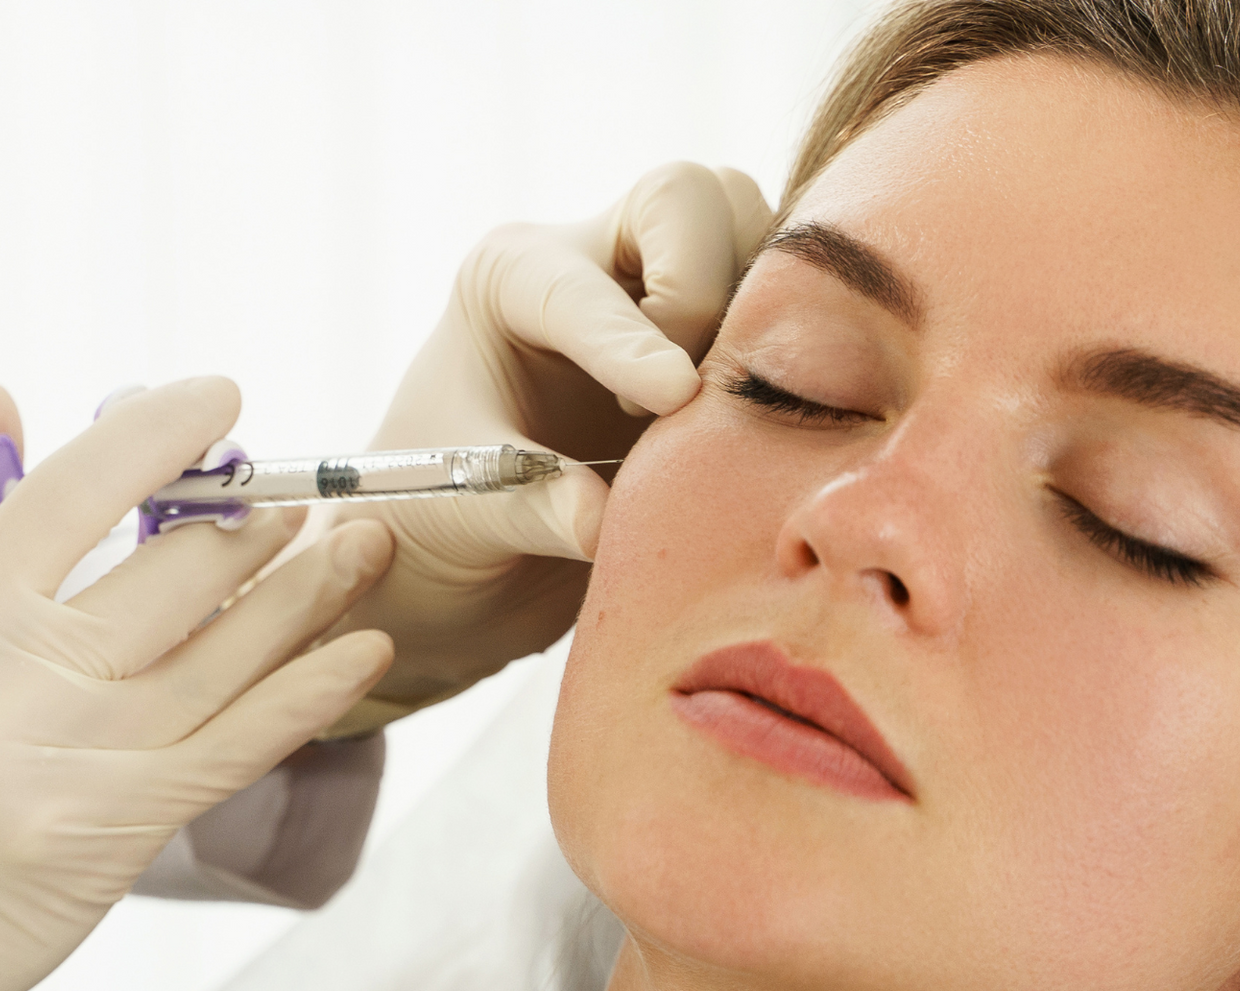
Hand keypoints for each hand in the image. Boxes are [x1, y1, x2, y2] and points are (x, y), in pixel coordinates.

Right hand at [0, 379, 394, 990]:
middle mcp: (14, 678)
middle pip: (170, 570)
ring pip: (223, 652)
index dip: (159, 431)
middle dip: (252, 521)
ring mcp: (74, 757)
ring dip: (309, 592)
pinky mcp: (119, 829)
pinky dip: (309, 692)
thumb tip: (1, 392)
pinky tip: (365, 650)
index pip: (72, 490)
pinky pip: (236, 744)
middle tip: (301, 497)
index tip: (221, 396)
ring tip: (364, 545)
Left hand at [320, 163, 772, 733]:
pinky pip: (797, 303)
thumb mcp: (459, 511)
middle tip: (674, 401)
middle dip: (704, 289)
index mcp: (511, 275)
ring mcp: (670, 286)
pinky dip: (801, 350)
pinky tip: (764, 424)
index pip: (584, 283)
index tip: (672, 396)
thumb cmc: (438, 509)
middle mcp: (596, 257)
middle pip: (691, 198)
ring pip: (759, 232)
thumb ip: (528, 508)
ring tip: (714, 413)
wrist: (467, 543)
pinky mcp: (726, 333)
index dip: (631, 339)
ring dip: (764, 315)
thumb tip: (599, 521)